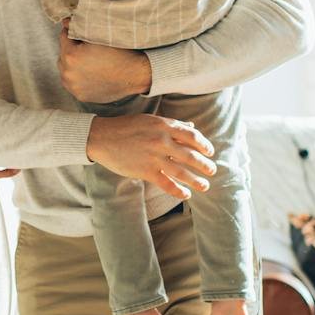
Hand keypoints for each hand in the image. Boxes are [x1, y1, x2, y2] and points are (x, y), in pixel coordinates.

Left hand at [58, 22, 152, 103]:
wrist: (134, 74)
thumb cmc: (119, 52)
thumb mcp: (99, 35)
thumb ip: (78, 27)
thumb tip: (64, 22)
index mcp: (70, 55)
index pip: (64, 37)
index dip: (73, 33)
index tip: (82, 35)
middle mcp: (68, 72)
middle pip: (63, 55)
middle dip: (72, 50)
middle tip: (87, 50)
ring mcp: (73, 86)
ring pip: (65, 70)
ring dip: (72, 65)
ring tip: (89, 62)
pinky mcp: (80, 95)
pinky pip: (72, 83)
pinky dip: (78, 78)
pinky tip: (90, 73)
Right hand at [85, 113, 215, 198]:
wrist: (101, 137)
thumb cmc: (125, 127)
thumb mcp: (150, 120)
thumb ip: (172, 124)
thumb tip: (191, 127)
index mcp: (164, 126)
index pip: (192, 135)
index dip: (204, 144)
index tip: (210, 152)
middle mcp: (161, 141)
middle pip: (191, 155)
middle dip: (204, 165)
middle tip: (212, 170)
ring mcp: (154, 157)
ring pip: (182, 172)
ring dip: (196, 180)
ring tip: (205, 185)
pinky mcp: (145, 171)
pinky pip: (167, 183)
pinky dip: (178, 190)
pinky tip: (186, 194)